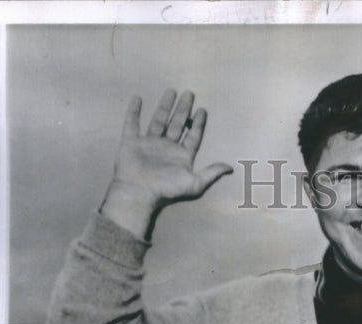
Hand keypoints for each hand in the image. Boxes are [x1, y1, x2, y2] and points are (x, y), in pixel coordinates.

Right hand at [101, 89, 231, 237]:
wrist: (140, 194)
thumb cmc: (168, 191)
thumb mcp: (195, 183)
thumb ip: (212, 173)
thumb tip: (230, 168)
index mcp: (181, 157)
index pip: (193, 136)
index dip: (198, 124)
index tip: (203, 110)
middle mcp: (166, 148)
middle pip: (177, 124)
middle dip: (184, 110)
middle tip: (190, 94)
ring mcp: (149, 144)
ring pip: (159, 120)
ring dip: (165, 106)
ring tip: (172, 91)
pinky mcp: (131, 142)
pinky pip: (132, 123)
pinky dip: (134, 111)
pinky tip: (138, 99)